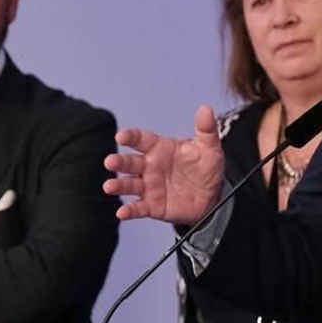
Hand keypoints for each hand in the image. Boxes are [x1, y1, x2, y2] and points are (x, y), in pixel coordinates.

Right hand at [103, 105, 224, 223]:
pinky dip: (129, 211)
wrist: (212, 197)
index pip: (141, 139)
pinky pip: (138, 208)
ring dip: (118, 185)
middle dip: (119, 162)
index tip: (121, 136)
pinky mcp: (152, 205)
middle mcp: (149, 166)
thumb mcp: (209, 148)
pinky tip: (122, 213)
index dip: (130, 136)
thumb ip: (206, 130)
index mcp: (159, 148)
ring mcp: (149, 186)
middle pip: (130, 162)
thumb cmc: (206, 168)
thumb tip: (206, 109)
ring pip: (129, 185)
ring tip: (109, 186)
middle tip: (110, 161)